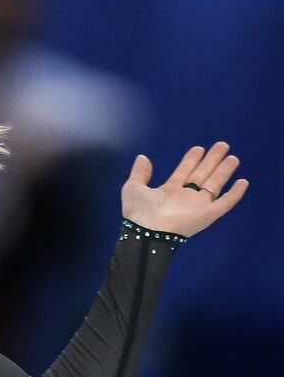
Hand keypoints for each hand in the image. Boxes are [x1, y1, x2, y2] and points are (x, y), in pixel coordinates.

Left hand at [121, 142, 247, 237]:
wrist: (148, 231)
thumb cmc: (140, 211)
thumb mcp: (133, 187)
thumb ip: (139, 173)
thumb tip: (143, 157)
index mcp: (169, 191)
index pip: (184, 171)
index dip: (191, 160)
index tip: (199, 148)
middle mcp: (186, 196)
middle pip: (203, 174)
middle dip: (212, 160)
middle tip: (222, 145)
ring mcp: (198, 205)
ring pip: (215, 184)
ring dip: (224, 171)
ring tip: (233, 157)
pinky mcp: (208, 214)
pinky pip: (225, 203)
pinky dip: (235, 193)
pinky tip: (243, 182)